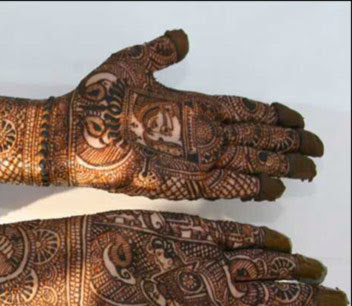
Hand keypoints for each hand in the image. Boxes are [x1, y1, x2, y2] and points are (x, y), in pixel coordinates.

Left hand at [55, 30, 322, 199]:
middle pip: (252, 140)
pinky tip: (271, 188)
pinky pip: (217, 185)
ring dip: (276, 167)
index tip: (298, 121)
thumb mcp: (132, 64)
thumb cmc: (95, 99)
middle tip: (315, 153)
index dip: (273, 117)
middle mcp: (195, 135)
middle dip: (285, 146)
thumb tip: (183, 38)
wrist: (67, 131)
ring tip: (304, 171)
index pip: (242, 112)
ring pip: (243, 163)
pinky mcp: (173, 182)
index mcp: (190, 107)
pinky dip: (246, 187)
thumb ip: (162, 53)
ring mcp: (186, 159)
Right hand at [79, 211, 346, 305]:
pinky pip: (236, 236)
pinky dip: (261, 238)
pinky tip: (282, 242)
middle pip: (272, 302)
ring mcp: (206, 266)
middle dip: (307, 301)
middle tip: (337, 299)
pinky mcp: (194, 235)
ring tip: (317, 268)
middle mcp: (212, 298)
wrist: (84, 263)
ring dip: (291, 268)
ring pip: (261, 269)